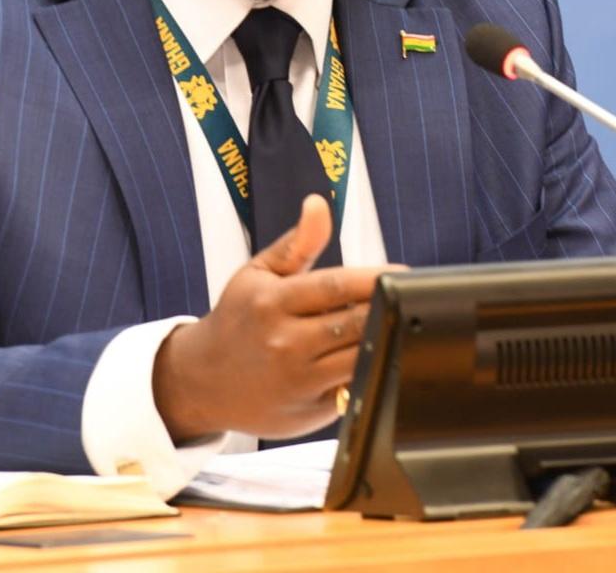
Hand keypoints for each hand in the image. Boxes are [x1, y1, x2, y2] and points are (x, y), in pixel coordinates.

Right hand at [152, 194, 393, 440]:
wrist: (203, 378)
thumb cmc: (239, 318)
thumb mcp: (258, 274)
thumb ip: (297, 243)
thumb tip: (318, 204)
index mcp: (272, 302)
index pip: (335, 287)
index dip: (374, 279)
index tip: (403, 273)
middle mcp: (284, 342)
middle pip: (353, 323)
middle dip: (387, 309)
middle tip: (412, 299)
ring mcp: (298, 381)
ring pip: (359, 358)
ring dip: (383, 341)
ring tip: (401, 325)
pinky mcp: (310, 411)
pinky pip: (352, 390)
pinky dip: (370, 374)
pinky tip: (380, 358)